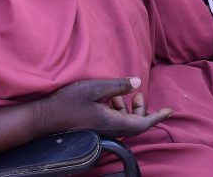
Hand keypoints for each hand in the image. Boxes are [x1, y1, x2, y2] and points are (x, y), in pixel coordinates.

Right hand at [36, 78, 171, 137]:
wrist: (43, 117)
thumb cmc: (67, 102)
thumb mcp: (95, 88)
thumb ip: (118, 86)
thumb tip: (138, 83)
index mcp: (112, 123)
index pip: (142, 124)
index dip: (157, 117)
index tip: (169, 111)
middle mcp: (109, 129)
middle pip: (135, 124)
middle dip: (141, 110)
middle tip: (137, 95)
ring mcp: (101, 129)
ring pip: (123, 122)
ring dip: (128, 109)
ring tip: (125, 94)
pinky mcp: (94, 127)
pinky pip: (113, 121)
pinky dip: (117, 110)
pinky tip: (110, 98)